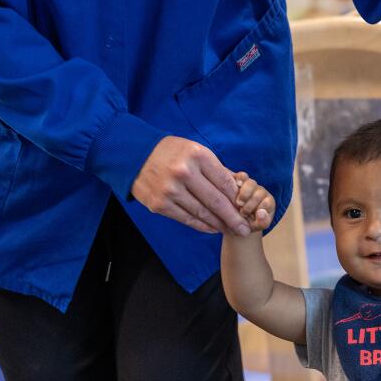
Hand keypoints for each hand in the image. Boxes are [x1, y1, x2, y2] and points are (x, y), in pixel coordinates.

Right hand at [131, 136, 248, 234]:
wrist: (132, 154)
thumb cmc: (170, 152)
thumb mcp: (195, 150)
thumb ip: (215, 169)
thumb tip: (239, 188)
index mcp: (197, 155)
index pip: (225, 182)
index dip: (238, 199)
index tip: (248, 210)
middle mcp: (184, 172)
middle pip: (216, 201)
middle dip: (234, 218)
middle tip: (245, 229)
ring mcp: (170, 190)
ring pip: (202, 213)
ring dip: (219, 224)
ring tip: (231, 230)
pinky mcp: (159, 204)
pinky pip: (186, 219)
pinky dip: (202, 226)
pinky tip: (212, 229)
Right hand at [230, 172, 273, 236]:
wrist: (230, 221)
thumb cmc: (245, 226)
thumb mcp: (254, 227)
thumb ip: (262, 222)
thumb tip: (261, 212)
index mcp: (268, 203)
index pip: (268, 202)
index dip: (259, 209)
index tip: (251, 217)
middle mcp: (260, 192)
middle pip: (259, 193)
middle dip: (250, 205)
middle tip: (242, 213)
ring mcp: (249, 185)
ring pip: (251, 183)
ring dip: (245, 194)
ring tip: (238, 204)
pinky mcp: (238, 179)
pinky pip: (242, 176)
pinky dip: (240, 180)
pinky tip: (236, 188)